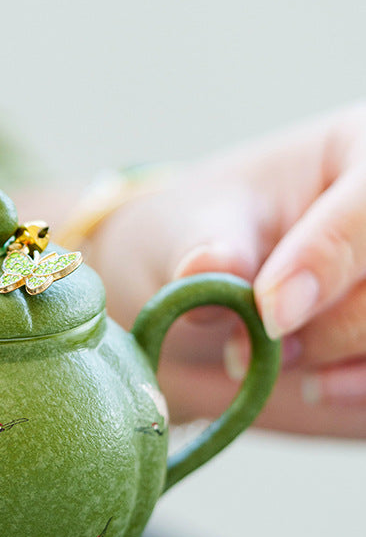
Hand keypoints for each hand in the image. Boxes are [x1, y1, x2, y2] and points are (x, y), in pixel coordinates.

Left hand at [90, 103, 365, 436]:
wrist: (202, 299)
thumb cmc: (202, 238)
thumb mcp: (189, 230)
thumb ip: (206, 247)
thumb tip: (210, 266)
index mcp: (362, 149)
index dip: (327, 257)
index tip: (270, 312)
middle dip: (332, 324)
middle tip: (255, 344)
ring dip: (339, 356)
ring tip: (275, 358)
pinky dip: (357, 387)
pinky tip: (316, 386)